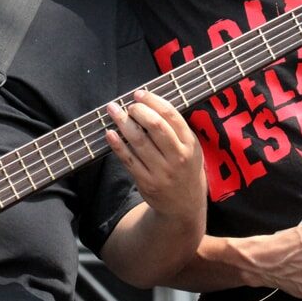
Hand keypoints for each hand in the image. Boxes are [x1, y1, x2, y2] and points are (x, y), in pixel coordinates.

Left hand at [105, 89, 204, 219]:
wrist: (184, 206)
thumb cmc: (185, 169)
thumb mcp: (192, 149)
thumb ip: (177, 129)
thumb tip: (150, 103)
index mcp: (190, 144)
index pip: (171, 116)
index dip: (153, 101)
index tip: (139, 94)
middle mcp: (177, 157)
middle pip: (155, 126)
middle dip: (138, 111)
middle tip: (128, 105)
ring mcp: (161, 171)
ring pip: (139, 141)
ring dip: (123, 122)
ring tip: (113, 110)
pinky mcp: (146, 182)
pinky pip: (128, 160)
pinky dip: (117, 145)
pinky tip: (109, 133)